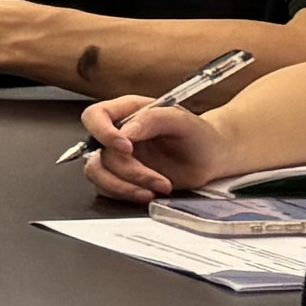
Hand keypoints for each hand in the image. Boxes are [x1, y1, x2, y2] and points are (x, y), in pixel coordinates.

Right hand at [76, 97, 226, 201]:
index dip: (103, 133)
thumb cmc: (199, 135)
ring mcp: (116, 157)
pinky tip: (151, 192)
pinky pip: (106, 189)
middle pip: (98, 152)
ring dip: (125, 186)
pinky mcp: (120, 177)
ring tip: (157, 187)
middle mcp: (117, 134)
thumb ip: (153, 119)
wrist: (210, 159)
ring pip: (97, 173)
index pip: (95, 116)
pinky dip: (127, 194)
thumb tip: (126, 132)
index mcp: (127, 111)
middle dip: (127, 170)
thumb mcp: (182, 121)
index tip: (127, 148)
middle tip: (156, 177)